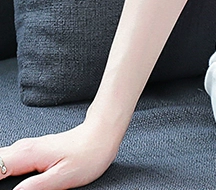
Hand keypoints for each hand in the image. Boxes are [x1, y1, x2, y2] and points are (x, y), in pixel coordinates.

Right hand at [0, 121, 120, 189]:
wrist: (103, 133)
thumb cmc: (89, 153)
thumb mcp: (63, 177)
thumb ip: (35, 187)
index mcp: (27, 154)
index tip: (0, 188)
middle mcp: (23, 148)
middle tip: (2, 188)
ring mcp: (27, 148)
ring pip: (0, 161)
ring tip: (4, 186)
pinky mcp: (32, 151)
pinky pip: (8, 161)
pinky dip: (3, 171)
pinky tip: (7, 182)